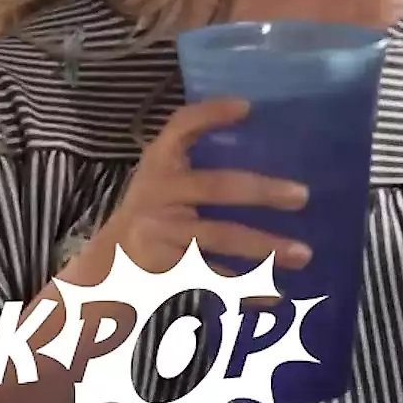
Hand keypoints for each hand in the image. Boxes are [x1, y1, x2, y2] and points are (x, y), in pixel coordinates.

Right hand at [63, 99, 311, 284]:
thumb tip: (263, 150)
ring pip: (219, 237)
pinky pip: (212, 278)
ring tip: (303, 254)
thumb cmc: (150, 221)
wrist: (99, 276)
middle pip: (217, 186)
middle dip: (263, 191)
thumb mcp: (162, 185)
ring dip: (265, 247)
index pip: (180, 127)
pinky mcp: (161, 269)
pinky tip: (275, 295)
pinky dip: (246, 289)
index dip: (210, 114)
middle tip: (303, 196)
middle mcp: (156, 194)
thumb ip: (196, 166)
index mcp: (159, 165)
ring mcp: (157, 233)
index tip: (247, 107)